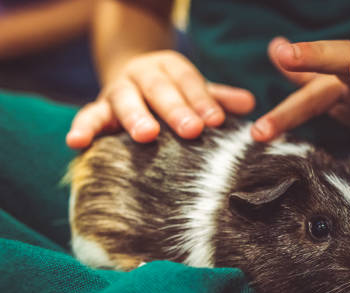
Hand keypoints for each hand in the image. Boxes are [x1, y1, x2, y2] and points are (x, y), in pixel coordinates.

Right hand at [66, 50, 255, 147]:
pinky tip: (76, 143)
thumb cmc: (172, 92)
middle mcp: (142, 76)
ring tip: (146, 135)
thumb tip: (250, 104)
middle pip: (159, 90)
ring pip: (124, 100)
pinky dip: (82, 128)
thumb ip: (218, 97)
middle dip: (175, 109)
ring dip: (135, 117)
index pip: (188, 82)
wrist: (131, 76)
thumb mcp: (195, 90)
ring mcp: (118, 91)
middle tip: (191, 130)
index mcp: (170, 68)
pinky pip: (88, 116)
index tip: (217, 121)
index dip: (203, 101)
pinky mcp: (98, 109)